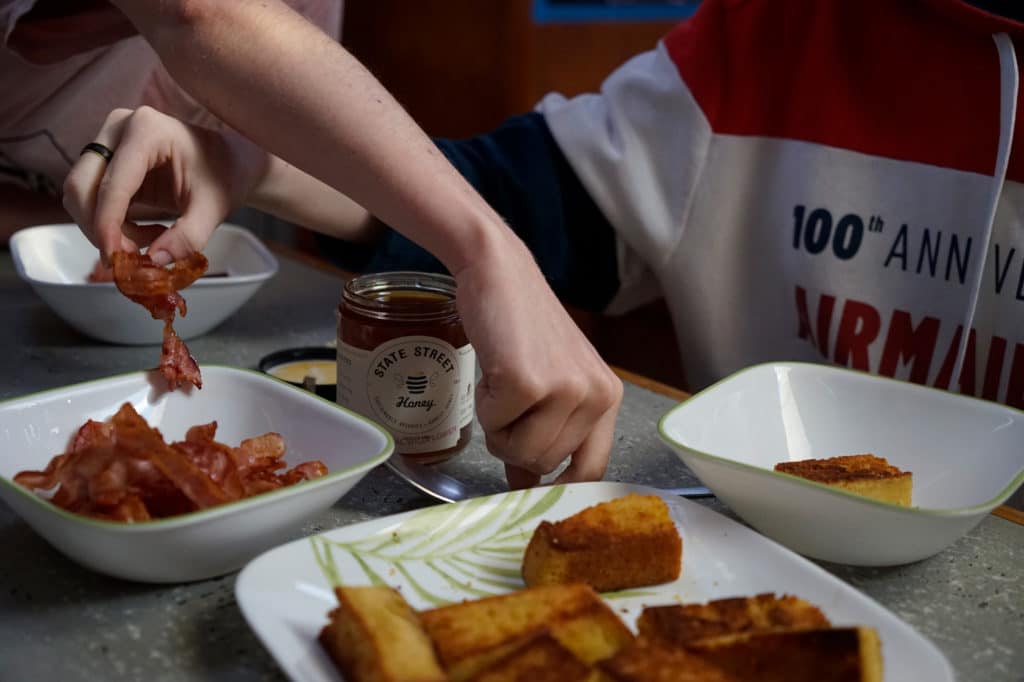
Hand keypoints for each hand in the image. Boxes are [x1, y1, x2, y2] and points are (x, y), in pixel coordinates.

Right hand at [62, 106, 268, 264]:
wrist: (230, 162)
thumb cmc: (224, 177)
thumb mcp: (213, 209)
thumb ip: (188, 238)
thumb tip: (154, 262)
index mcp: (147, 131)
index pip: (112, 184)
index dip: (107, 226)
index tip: (116, 260)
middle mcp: (119, 128)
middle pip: (82, 187)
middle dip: (100, 229)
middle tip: (131, 259)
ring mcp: (109, 141)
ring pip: (81, 195)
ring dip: (106, 229)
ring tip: (150, 241)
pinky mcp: (107, 161)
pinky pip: (93, 199)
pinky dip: (111, 225)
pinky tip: (145, 233)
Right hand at [454, 234, 622, 487]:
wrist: (500, 273)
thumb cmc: (522, 325)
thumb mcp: (551, 379)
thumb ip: (549, 431)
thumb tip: (525, 484)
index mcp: (608, 397)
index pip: (592, 470)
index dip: (559, 487)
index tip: (532, 488)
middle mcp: (596, 396)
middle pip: (545, 465)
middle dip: (514, 442)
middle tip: (507, 399)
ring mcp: (565, 389)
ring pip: (520, 453)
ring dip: (498, 426)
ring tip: (502, 383)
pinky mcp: (529, 383)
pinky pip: (494, 427)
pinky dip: (482, 406)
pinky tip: (492, 371)